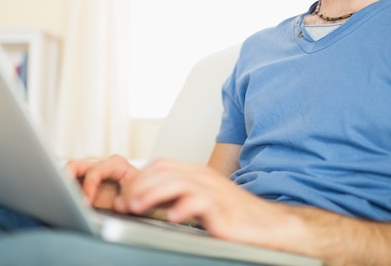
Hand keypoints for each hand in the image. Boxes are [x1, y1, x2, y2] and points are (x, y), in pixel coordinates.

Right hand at [65, 154, 138, 209]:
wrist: (145, 200)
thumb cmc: (143, 196)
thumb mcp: (137, 197)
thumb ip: (126, 200)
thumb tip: (116, 206)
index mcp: (117, 165)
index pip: (95, 171)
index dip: (88, 186)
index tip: (85, 202)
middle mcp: (103, 166)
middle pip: (75, 166)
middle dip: (66, 180)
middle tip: (65, 197)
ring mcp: (93, 175)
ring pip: (69, 174)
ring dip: (65, 187)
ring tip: (66, 202)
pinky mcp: (86, 185)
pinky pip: (71, 186)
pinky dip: (67, 194)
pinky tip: (70, 205)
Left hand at [113, 158, 286, 245]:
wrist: (267, 224)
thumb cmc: (231, 215)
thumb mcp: (197, 202)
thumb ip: (170, 199)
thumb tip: (137, 202)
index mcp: (196, 172)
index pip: (160, 165)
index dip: (138, 179)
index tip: (123, 196)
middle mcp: (202, 176)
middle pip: (163, 171)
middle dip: (139, 186)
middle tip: (123, 204)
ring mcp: (213, 190)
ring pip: (176, 183)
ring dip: (152, 195)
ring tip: (137, 208)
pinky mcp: (222, 208)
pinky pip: (200, 202)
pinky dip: (183, 208)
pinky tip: (172, 218)